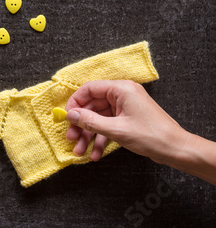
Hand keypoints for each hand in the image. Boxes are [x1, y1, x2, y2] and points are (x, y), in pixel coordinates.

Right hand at [65, 80, 188, 163]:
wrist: (176, 150)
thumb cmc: (151, 135)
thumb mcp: (116, 129)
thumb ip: (90, 121)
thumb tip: (70, 115)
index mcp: (121, 89)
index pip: (89, 89)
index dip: (75, 102)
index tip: (66, 117)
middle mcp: (122, 95)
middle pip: (92, 106)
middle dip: (81, 124)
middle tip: (71, 138)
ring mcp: (124, 108)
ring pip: (98, 119)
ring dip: (88, 135)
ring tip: (80, 151)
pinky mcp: (127, 120)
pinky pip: (107, 126)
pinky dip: (100, 139)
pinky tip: (95, 154)